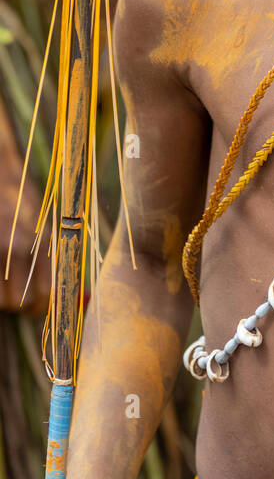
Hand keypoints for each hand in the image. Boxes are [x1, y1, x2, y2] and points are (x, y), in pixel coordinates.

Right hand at [0, 103, 50, 315]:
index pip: (48, 293)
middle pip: (23, 302)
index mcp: (42, 240)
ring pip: (2, 300)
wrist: (0, 171)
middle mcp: (20, 246)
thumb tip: (62, 295)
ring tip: (5, 278)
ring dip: (3, 296)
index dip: (43, 306)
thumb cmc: (20, 198)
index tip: (38, 306)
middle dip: (20, 305)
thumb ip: (50, 256)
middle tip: (18, 295)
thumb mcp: (42, 221)